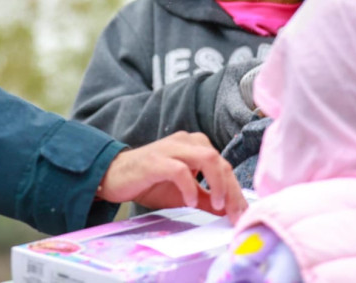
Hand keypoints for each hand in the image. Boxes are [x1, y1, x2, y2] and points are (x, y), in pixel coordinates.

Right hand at [96, 131, 247, 222]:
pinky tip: (190, 201)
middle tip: (234, 214)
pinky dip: (190, 187)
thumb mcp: (184, 195)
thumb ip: (206, 199)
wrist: (114, 177)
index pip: (224, 166)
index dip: (236, 191)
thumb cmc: (149, 183)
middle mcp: (186, 141)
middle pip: (220, 161)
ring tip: (218, 206)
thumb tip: (229, 212)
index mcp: (195, 146)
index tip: (241, 214)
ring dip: (217, 184)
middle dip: (231, 190)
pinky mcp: (155, 160)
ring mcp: (170, 148)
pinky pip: (180, 169)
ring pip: (207, 158)